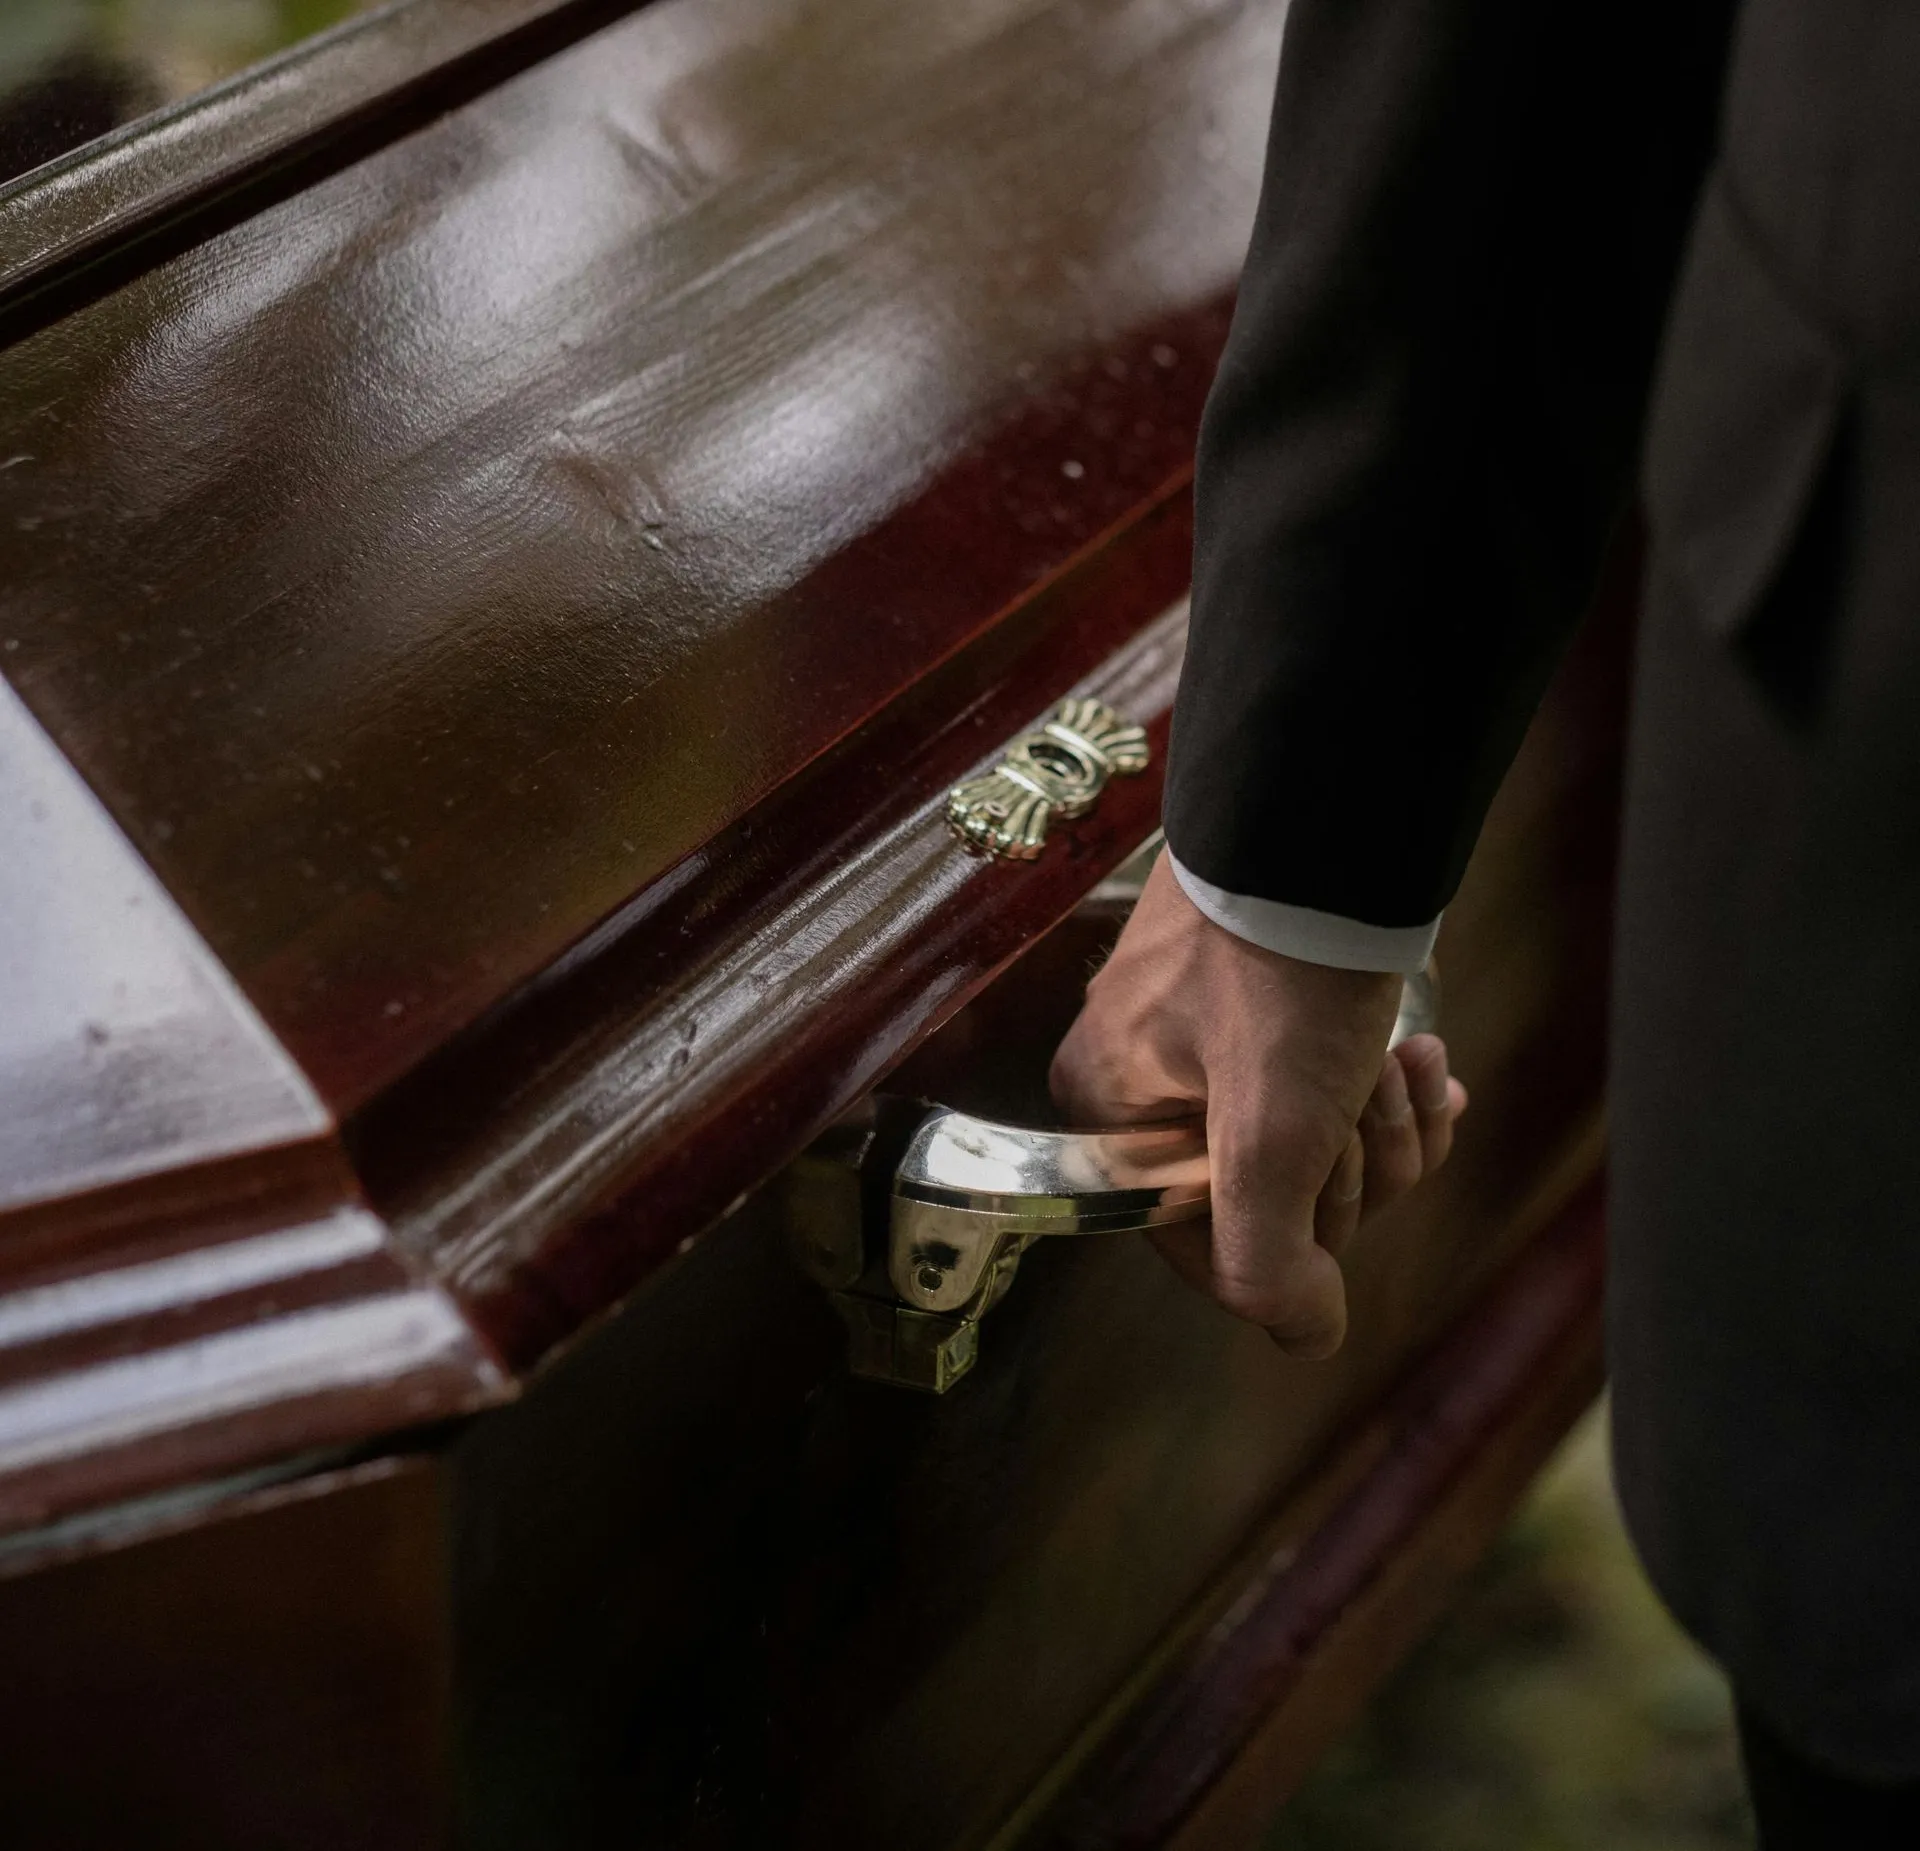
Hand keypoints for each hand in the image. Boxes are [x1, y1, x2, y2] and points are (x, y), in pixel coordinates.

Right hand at [1049, 855, 1466, 1357]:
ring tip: (1403, 1062)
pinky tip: (1424, 1061)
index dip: (1293, 1237)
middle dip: (1350, 1166)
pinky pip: (1327, 1100)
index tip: (1332, 1173)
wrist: (1328, 829)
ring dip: (1378, 1123)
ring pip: (1311, 1154)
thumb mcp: (1271, 1135)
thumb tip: (1303, 1340)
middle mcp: (1144, 1088)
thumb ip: (1267, 1262)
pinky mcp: (1263, 1016)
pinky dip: (1387, 1092)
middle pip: (1268, 1202)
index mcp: (1110, 1118)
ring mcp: (1204, 1049)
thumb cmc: (1283, 976)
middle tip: (1366, 1092)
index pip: (1205, 1248)